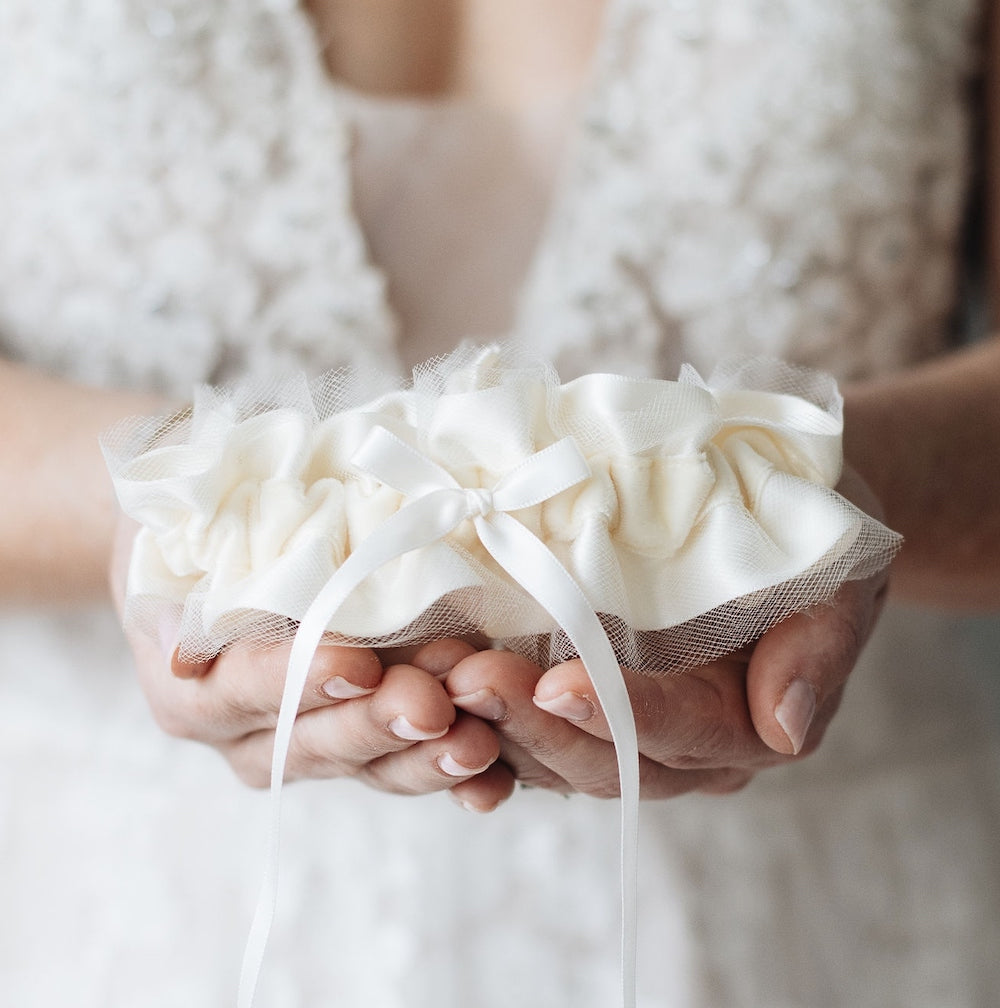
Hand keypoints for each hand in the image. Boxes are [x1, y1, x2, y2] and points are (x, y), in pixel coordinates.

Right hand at [110, 516, 514, 808]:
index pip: (246, 687)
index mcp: (194, 687)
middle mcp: (250, 737)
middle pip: (316, 740)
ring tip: (477, 740)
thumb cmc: (219, 536)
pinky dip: (459, 778)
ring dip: (427, 753)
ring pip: (372, 767)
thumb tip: (205, 636)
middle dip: (378, 722)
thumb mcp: (201, 541)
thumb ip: (212, 580)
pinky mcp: (371, 753)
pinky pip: (414, 770)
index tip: (356, 665)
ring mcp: (315, 751)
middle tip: (432, 705)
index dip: (300, 680)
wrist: (236, 560)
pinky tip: (495, 778)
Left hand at [444, 570, 887, 798]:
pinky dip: (479, 718)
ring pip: (552, 752)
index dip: (620, 716)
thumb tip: (787, 728)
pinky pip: (526, 729)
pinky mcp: (580, 701)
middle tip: (469, 680)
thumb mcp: (837, 577)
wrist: (780, 511)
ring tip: (431, 680)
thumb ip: (817, 651)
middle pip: (602, 760)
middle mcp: (680, 745)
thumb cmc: (810, 535)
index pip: (681, 733)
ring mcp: (625, 728)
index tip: (558, 684)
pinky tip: (428, 694)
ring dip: (490, 724)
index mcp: (744, 722)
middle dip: (532, 725)